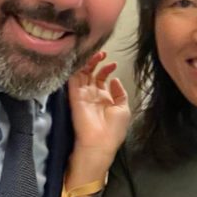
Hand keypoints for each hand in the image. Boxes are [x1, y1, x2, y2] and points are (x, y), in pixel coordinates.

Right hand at [66, 51, 129, 189]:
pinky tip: (82, 59)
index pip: (102, 78)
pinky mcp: (74, 96)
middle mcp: (92, 94)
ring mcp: (82, 95)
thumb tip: (115, 80)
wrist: (100, 143)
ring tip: (96, 54)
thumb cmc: (114, 129)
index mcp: (104, 98)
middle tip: (102, 53)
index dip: (106, 69)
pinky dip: (76, 68)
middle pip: (91, 73)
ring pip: (82, 73)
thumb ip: (120, 93)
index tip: (113, 63)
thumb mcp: (123, 109)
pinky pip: (73, 79)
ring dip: (87, 62)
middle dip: (96, 62)